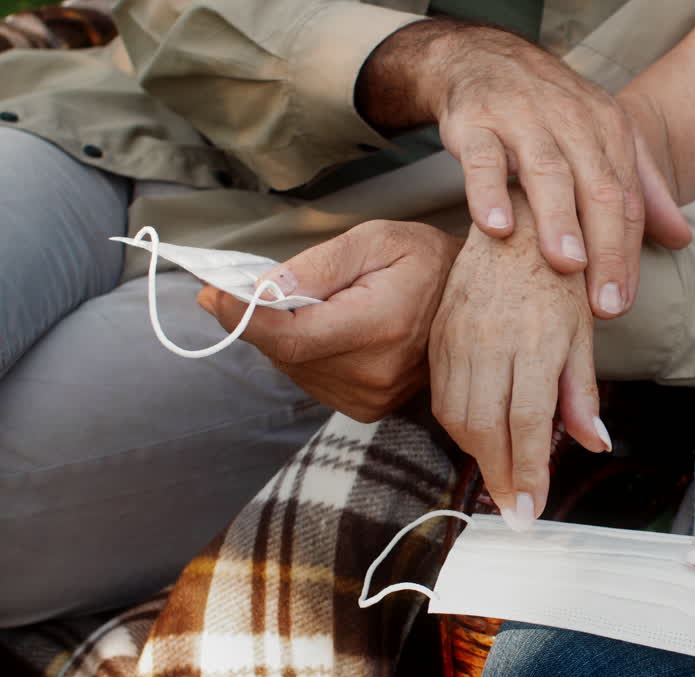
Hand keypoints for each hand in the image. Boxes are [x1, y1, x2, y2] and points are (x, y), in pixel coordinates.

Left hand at [197, 220, 460, 421]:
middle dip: (265, 318)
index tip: (211, 293)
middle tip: (264, 284)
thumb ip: (317, 266)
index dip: (242, 317)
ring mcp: (374, 397)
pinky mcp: (370, 408)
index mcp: (379, 326)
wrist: (471, 300)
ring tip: (319, 304)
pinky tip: (331, 330)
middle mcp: (375, 373)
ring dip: (287, 336)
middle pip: (284, 352)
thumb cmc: (425, 259)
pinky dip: (306, 354)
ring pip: (294, 368)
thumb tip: (262, 291)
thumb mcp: (374, 240)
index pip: (290, 336)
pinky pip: (312, 381)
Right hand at [357, 20, 690, 319]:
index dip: (628, 254)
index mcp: (610, 130)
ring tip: (567, 265)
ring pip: (546, 173)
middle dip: (606, 248)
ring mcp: (523, 120)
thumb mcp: (601, 141)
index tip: (622, 302)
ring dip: (558, 220)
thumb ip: (641, 190)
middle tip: (605, 304)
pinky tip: (496, 228)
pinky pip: (483, 160)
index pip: (627, 200)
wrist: (483, 58)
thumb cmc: (550, 113)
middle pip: (598, 189)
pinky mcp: (475, 122)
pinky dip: (490, 192)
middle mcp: (573, 122)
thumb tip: (682, 240)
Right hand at [429, 193, 609, 530]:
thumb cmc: (558, 278)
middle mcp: (491, 341)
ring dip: (478, 456)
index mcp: (535, 340)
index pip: (529, 422)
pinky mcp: (439, 335)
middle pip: (486, 428)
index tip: (532, 510)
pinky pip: (441, 395)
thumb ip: (582, 391)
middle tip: (515, 510)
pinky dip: (459, 427)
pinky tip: (480, 438)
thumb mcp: (582, 331)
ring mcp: (459, 337)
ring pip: (457, 417)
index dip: (528, 472)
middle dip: (501, 477)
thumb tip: (595, 443)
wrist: (514, 224)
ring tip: (502, 476)